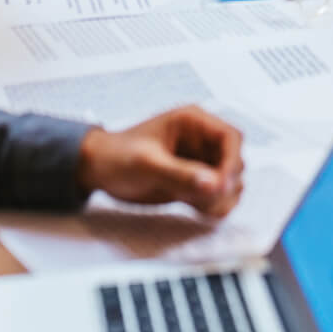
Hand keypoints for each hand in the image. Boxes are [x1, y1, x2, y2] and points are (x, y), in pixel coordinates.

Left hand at [76, 105, 243, 216]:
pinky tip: (195, 209)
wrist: (97, 170)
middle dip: (224, 184)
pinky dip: (214, 206)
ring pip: (230, 181)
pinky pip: (218, 195)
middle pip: (235, 162)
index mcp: (192, 122)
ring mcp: (199, 162)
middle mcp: (201, 140)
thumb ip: (180, 174)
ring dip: (221, 198)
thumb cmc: (115, 156)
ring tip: (194, 204)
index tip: (222, 185)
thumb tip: (214, 184)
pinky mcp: (194, 182)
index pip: (231, 137)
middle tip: (203, 199)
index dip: (232, 161)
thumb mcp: (146, 165)